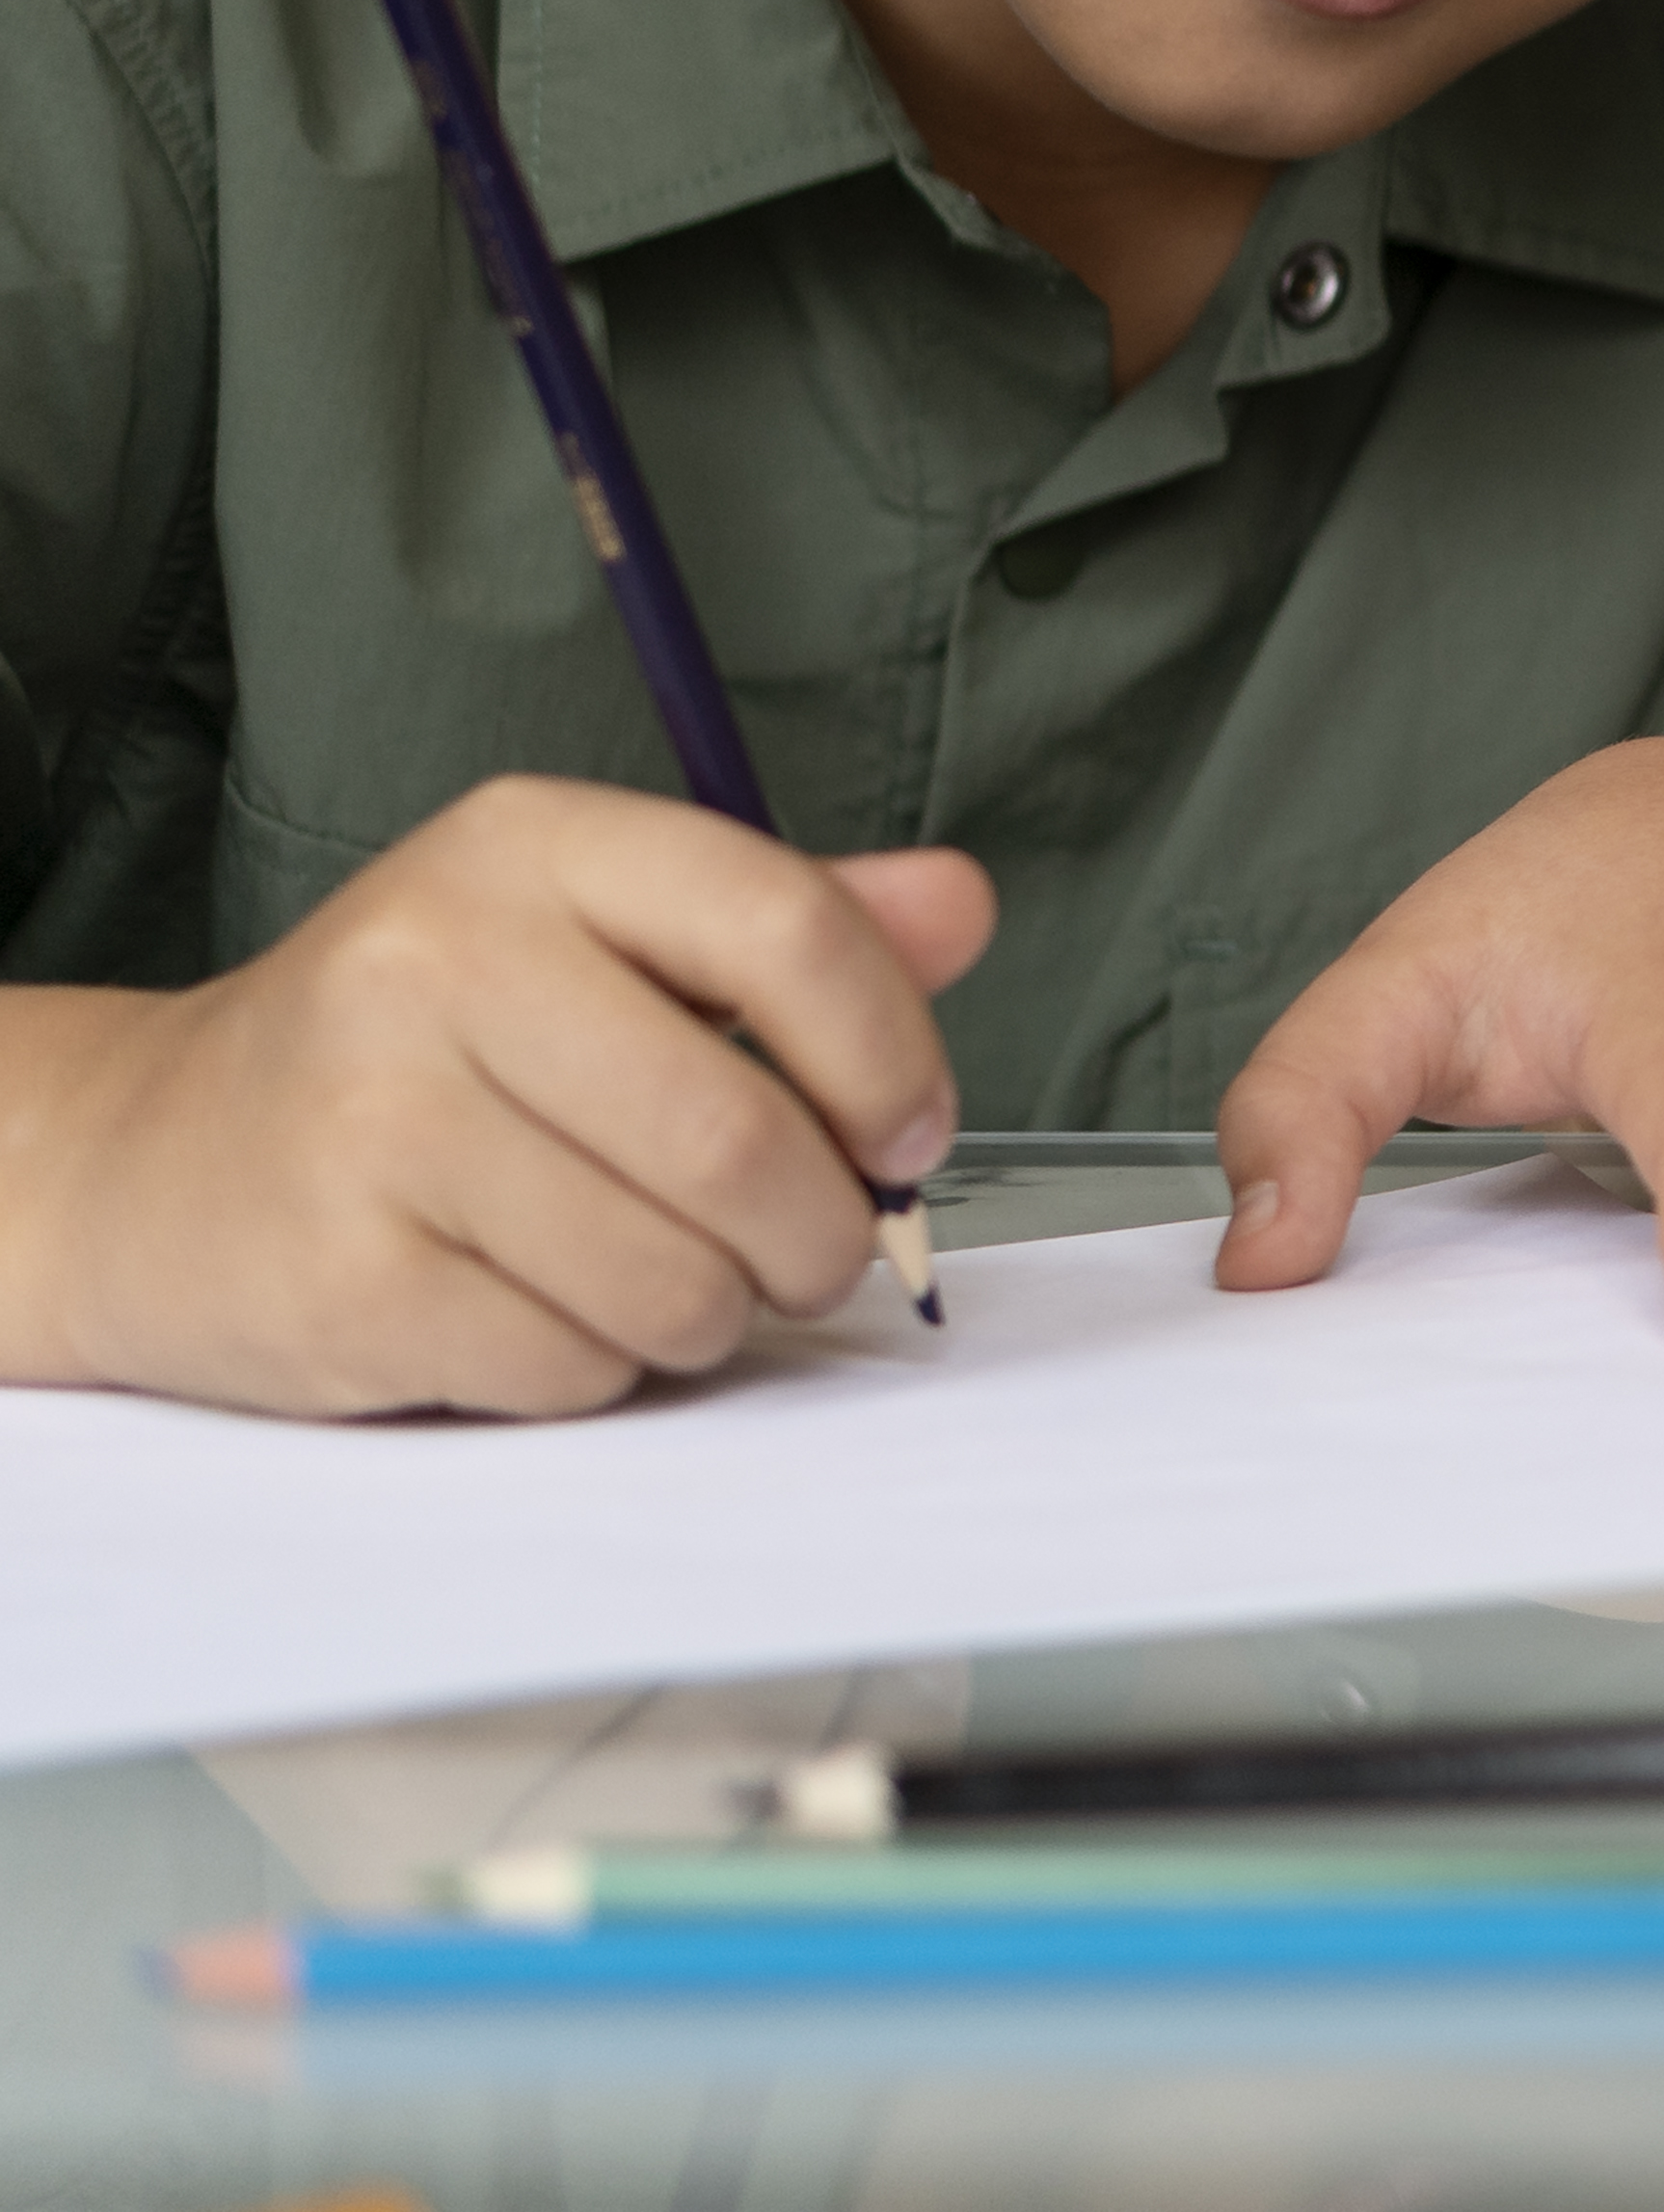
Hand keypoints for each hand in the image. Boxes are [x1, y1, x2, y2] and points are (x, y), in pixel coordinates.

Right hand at [0, 777, 985, 1417]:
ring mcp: (373, 1125)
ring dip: (714, 1311)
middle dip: (821, 1228)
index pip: (784, 927)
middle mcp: (436, 963)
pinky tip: (550, 1309)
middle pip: (739, 1135)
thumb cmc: (417, 1044)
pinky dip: (604, 1364)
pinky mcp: (341, 1279)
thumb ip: (792, 922)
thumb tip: (961, 907)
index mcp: (530, 847)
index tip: (910, 1131)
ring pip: (669, 1274)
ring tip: (676, 1280)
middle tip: (815, 1250)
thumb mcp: (596, 933)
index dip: (890, 1051)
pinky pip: (571, 1362)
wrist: (153, 1159)